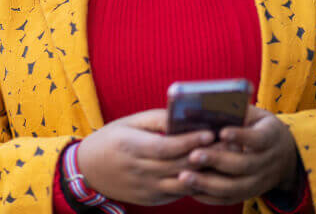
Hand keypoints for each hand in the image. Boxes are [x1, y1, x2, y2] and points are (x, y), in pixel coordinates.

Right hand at [76, 109, 214, 205]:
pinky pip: (177, 193)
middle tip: (227, 144)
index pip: (167, 147)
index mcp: (131, 147)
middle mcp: (139, 170)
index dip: (190, 141)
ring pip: (182, 183)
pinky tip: (207, 173)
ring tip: (223, 160)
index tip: (210, 132)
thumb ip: (155, 119)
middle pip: (179, 166)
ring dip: (204, 173)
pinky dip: (193, 184)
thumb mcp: (128, 123)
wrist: (88, 170)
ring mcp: (145, 189)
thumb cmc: (110, 139)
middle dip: (205, 155)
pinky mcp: (150, 200)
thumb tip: (183, 116)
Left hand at [177, 105, 298, 204]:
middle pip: (243, 165)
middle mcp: (268, 162)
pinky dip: (210, 197)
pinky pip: (230, 199)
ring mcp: (260, 181)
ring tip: (184, 176)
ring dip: (208, 183)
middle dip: (216, 161)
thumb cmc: (259, 127)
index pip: (258, 138)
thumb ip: (236, 111)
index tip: (222, 132)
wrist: (286, 155)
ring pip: (235, 187)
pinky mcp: (250, 193)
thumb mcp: (256, 115)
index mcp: (271, 137)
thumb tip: (206, 105)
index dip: (241, 136)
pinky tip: (191, 189)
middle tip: (193, 156)